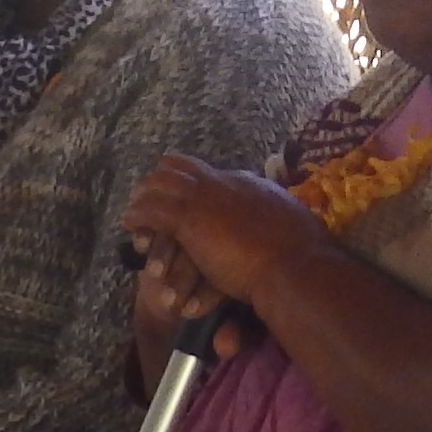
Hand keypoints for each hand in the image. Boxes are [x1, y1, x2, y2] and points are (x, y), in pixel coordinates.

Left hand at [121, 154, 326, 308]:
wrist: (294, 265)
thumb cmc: (301, 254)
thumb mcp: (291, 224)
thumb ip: (277, 219)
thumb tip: (284, 221)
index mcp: (247, 184)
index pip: (210, 173)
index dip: (191, 182)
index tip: (183, 196)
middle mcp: (224, 182)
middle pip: (180, 167)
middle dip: (161, 180)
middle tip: (147, 196)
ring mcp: (205, 197)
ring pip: (160, 184)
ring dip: (144, 197)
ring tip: (133, 210)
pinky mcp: (190, 218)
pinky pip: (152, 209)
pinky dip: (138, 215)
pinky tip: (130, 224)